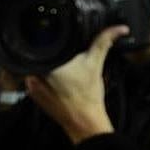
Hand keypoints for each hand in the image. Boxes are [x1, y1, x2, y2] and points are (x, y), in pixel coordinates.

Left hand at [24, 25, 125, 142]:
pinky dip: (45, 81)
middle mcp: (35, 73)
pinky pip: (36, 80)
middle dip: (55, 58)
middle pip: (42, 56)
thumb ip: (104, 42)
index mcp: (48, 63)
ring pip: (38, 67)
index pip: (46, 44)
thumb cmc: (88, 96)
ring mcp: (31, 85)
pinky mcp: (32, 94)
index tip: (67, 56)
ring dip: (49, 69)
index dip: (56, 44)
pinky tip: (58, 86)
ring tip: (65, 78)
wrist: (84, 120)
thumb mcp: (96, 63)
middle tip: (69, 69)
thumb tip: (118, 29)